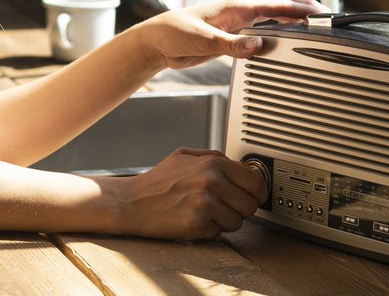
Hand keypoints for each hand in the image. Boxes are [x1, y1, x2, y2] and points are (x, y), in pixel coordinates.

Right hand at [105, 148, 267, 240]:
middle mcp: (212, 182)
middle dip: (239, 208)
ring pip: (237, 222)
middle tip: (222, 206)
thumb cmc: (158, 180)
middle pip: (250, 205)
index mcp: (213, 163)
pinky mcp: (197, 224)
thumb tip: (242, 167)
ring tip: (204, 212)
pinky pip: (219, 233)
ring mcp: (205, 204)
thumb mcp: (185, 156)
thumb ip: (215, 157)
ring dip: (224, 221)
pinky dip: (208, 230)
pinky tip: (192, 219)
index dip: (256, 192)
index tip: (250, 196)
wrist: (132, 202)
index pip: (256, 181)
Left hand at [136, 0, 323, 69]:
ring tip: (313, 24)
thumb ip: (231, 44)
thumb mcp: (204, 40)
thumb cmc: (174, 33)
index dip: (300, 8)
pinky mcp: (232, 35)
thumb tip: (258, 45)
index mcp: (236, 7)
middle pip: (279, 3)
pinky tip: (285, 38)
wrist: (157, 42)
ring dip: (292, 16)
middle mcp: (239, 11)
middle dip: (302, 7)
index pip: (276, 4)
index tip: (321, 13)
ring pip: (272, 14)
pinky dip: (278, 30)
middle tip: (326, 16)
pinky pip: (262, 29)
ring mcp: (237, 22)